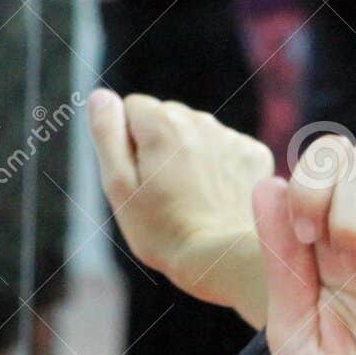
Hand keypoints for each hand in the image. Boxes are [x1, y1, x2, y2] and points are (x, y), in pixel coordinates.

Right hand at [88, 90, 273, 325]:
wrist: (222, 258)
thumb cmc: (161, 228)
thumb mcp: (119, 185)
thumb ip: (108, 135)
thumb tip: (101, 96)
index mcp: (162, 124)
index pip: (132, 107)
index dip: (127, 140)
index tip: (137, 173)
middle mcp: (200, 121)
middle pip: (166, 116)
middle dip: (159, 143)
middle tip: (161, 189)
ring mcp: (231, 136)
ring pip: (197, 131)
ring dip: (189, 152)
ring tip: (189, 195)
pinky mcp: (254, 154)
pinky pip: (226, 147)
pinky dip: (219, 164)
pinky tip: (215, 195)